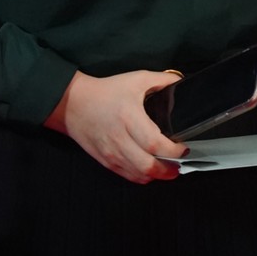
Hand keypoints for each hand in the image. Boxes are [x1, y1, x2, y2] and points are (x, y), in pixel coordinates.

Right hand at [45, 69, 185, 181]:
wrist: (73, 103)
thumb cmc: (105, 91)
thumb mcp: (137, 79)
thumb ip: (162, 81)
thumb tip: (180, 83)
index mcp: (129, 117)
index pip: (155, 144)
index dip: (173, 151)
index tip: (183, 148)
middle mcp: (119, 139)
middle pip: (148, 166)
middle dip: (169, 170)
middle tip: (179, 164)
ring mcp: (111, 152)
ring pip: (139, 175)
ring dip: (157, 175)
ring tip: (168, 169)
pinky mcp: (105, 160)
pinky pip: (127, 176)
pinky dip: (142, 176)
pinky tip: (150, 170)